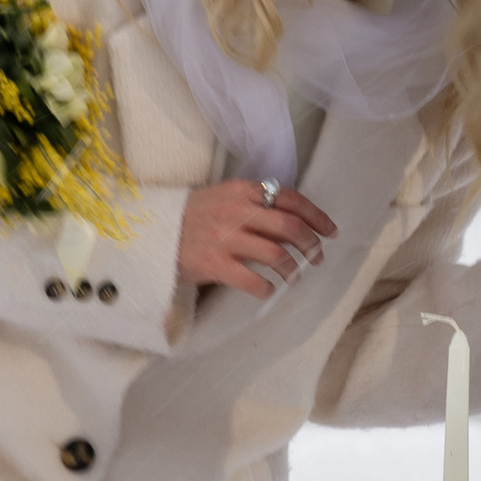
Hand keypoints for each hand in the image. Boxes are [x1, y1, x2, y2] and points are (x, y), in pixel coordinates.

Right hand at [178, 176, 336, 298]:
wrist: (151, 234)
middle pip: (290, 226)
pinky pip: (252, 280)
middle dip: (311, 244)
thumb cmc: (191, 218)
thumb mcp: (223, 198)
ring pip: (276, 254)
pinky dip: (266, 287)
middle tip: (317, 257)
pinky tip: (268, 289)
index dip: (316, 216)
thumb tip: (292, 220)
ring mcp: (225, 238)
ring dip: (292, 268)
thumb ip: (254, 204)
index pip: (291, 199)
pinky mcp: (214, 264)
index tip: (330, 231)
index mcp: (242, 191)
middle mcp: (236, 211)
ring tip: (293, 276)